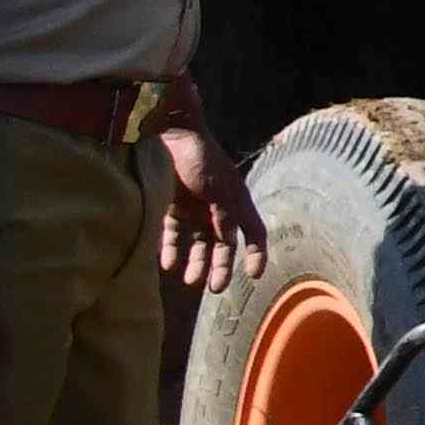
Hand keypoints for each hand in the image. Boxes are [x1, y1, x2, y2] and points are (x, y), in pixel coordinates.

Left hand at [157, 109, 240, 293]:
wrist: (169, 135)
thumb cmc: (199, 157)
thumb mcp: (218, 187)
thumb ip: (223, 214)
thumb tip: (229, 240)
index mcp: (236, 201)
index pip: (253, 232)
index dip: (257, 253)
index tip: (254, 276)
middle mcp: (217, 209)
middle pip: (223, 245)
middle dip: (221, 267)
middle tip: (215, 289)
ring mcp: (193, 209)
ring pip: (197, 244)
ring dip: (195, 263)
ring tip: (188, 281)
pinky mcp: (170, 208)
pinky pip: (172, 235)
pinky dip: (170, 249)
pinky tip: (167, 263)